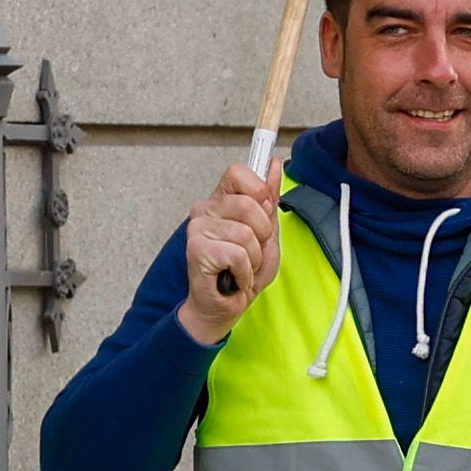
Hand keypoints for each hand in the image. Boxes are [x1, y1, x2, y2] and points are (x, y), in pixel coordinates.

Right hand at [173, 165, 279, 346]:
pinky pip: (238, 254)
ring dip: (254, 258)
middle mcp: (206, 209)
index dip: (259, 190)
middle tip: (252, 251)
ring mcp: (198, 228)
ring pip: (246, 233)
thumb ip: (269, 198)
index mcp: (223, 200)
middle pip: (250, 204)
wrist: (226, 306)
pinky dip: (244, 272)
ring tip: (242, 266)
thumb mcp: (267, 232)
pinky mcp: (196, 249)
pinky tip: (234, 276)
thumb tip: (274, 164)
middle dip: (263, 234)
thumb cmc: (243, 271)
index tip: (264, 208)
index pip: (239, 172)